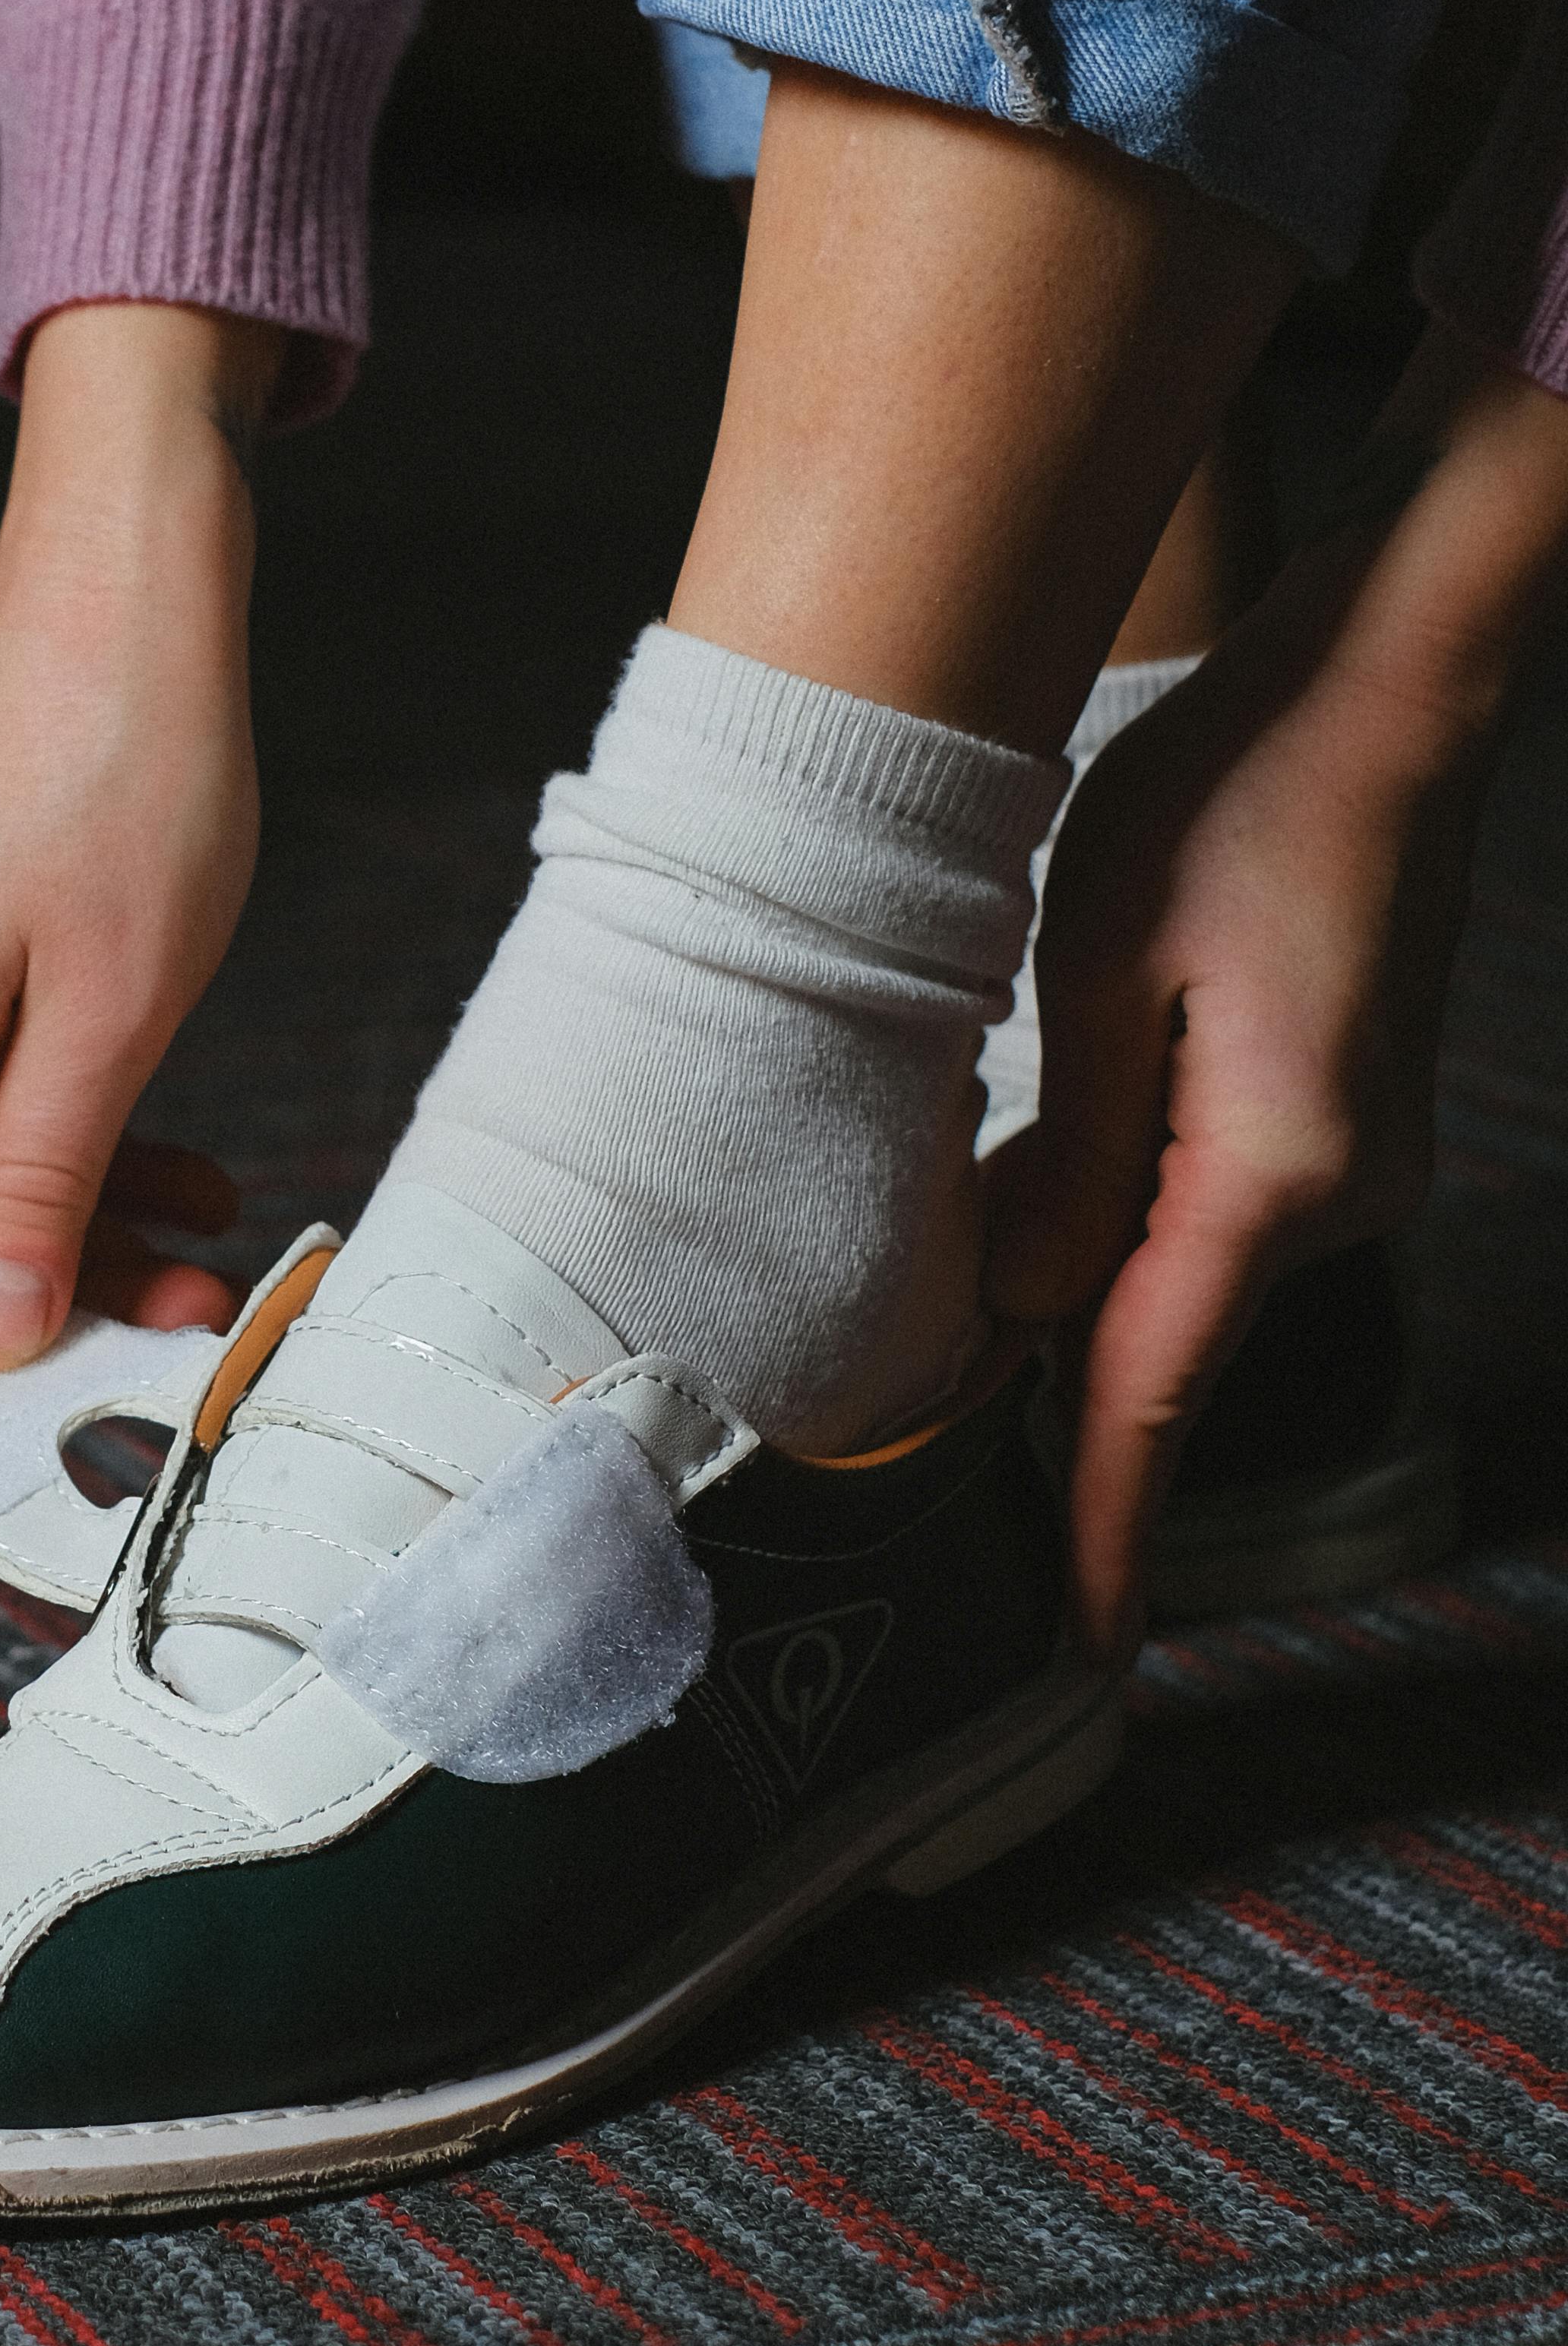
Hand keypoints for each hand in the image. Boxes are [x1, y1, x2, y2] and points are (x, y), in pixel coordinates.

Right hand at [0, 303, 279, 1384]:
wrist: (126, 603)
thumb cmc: (126, 778)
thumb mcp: (110, 1020)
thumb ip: (40, 1187)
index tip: (42, 1369)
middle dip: (33, 1294)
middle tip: (180, 1325)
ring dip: (77, 1229)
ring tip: (210, 1258)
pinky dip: (77, 1149)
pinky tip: (184, 1176)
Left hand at [989, 332, 1567, 1648]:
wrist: (1389, 689)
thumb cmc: (1238, 795)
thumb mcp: (1103, 967)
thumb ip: (1063, 1157)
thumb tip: (1024, 1312)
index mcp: (1272, 1172)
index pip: (1155, 1393)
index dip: (1105, 1532)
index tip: (1076, 1656)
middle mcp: (1339, 1190)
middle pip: (1163, 1340)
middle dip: (1063, 1415)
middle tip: (957, 1506)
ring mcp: (1358, 1158)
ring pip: (1182, 1273)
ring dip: (1086, 1291)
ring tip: (977, 1304)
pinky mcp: (1345, 1117)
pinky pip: (1216, 1215)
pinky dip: (1132, 1227)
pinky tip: (1060, 1191)